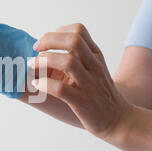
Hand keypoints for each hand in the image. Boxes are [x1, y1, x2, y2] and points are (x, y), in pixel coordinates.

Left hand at [29, 23, 133, 139]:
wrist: (119, 119)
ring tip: (33, 65)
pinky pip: (61, 90)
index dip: (57, 32)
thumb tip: (43, 51)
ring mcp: (89, 84)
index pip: (78, 30)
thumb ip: (76, 57)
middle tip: (36, 49)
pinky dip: (45, 84)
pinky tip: (38, 85)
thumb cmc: (99, 93)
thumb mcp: (93, 69)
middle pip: (73, 41)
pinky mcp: (83, 102)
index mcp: (95, 56)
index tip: (44, 43)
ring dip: (44, 61)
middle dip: (49, 40)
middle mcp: (94, 66)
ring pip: (68, 62)